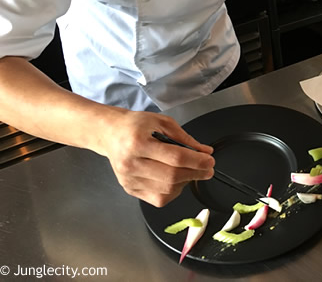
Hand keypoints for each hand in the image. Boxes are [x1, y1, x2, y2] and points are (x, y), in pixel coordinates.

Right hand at [95, 110, 214, 206]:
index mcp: (138, 142)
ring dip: (185, 182)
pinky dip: (173, 191)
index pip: (175, 157)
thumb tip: (205, 152)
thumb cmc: (136, 125)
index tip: (210, 160)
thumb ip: (185, 138)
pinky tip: (176, 180)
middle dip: (196, 173)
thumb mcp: (162, 122)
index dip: (197, 161)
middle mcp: (131, 164)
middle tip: (208, 169)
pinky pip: (158, 198)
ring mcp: (129, 180)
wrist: (110, 133)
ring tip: (190, 171)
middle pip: (172, 176)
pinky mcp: (129, 189)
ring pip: (166, 190)